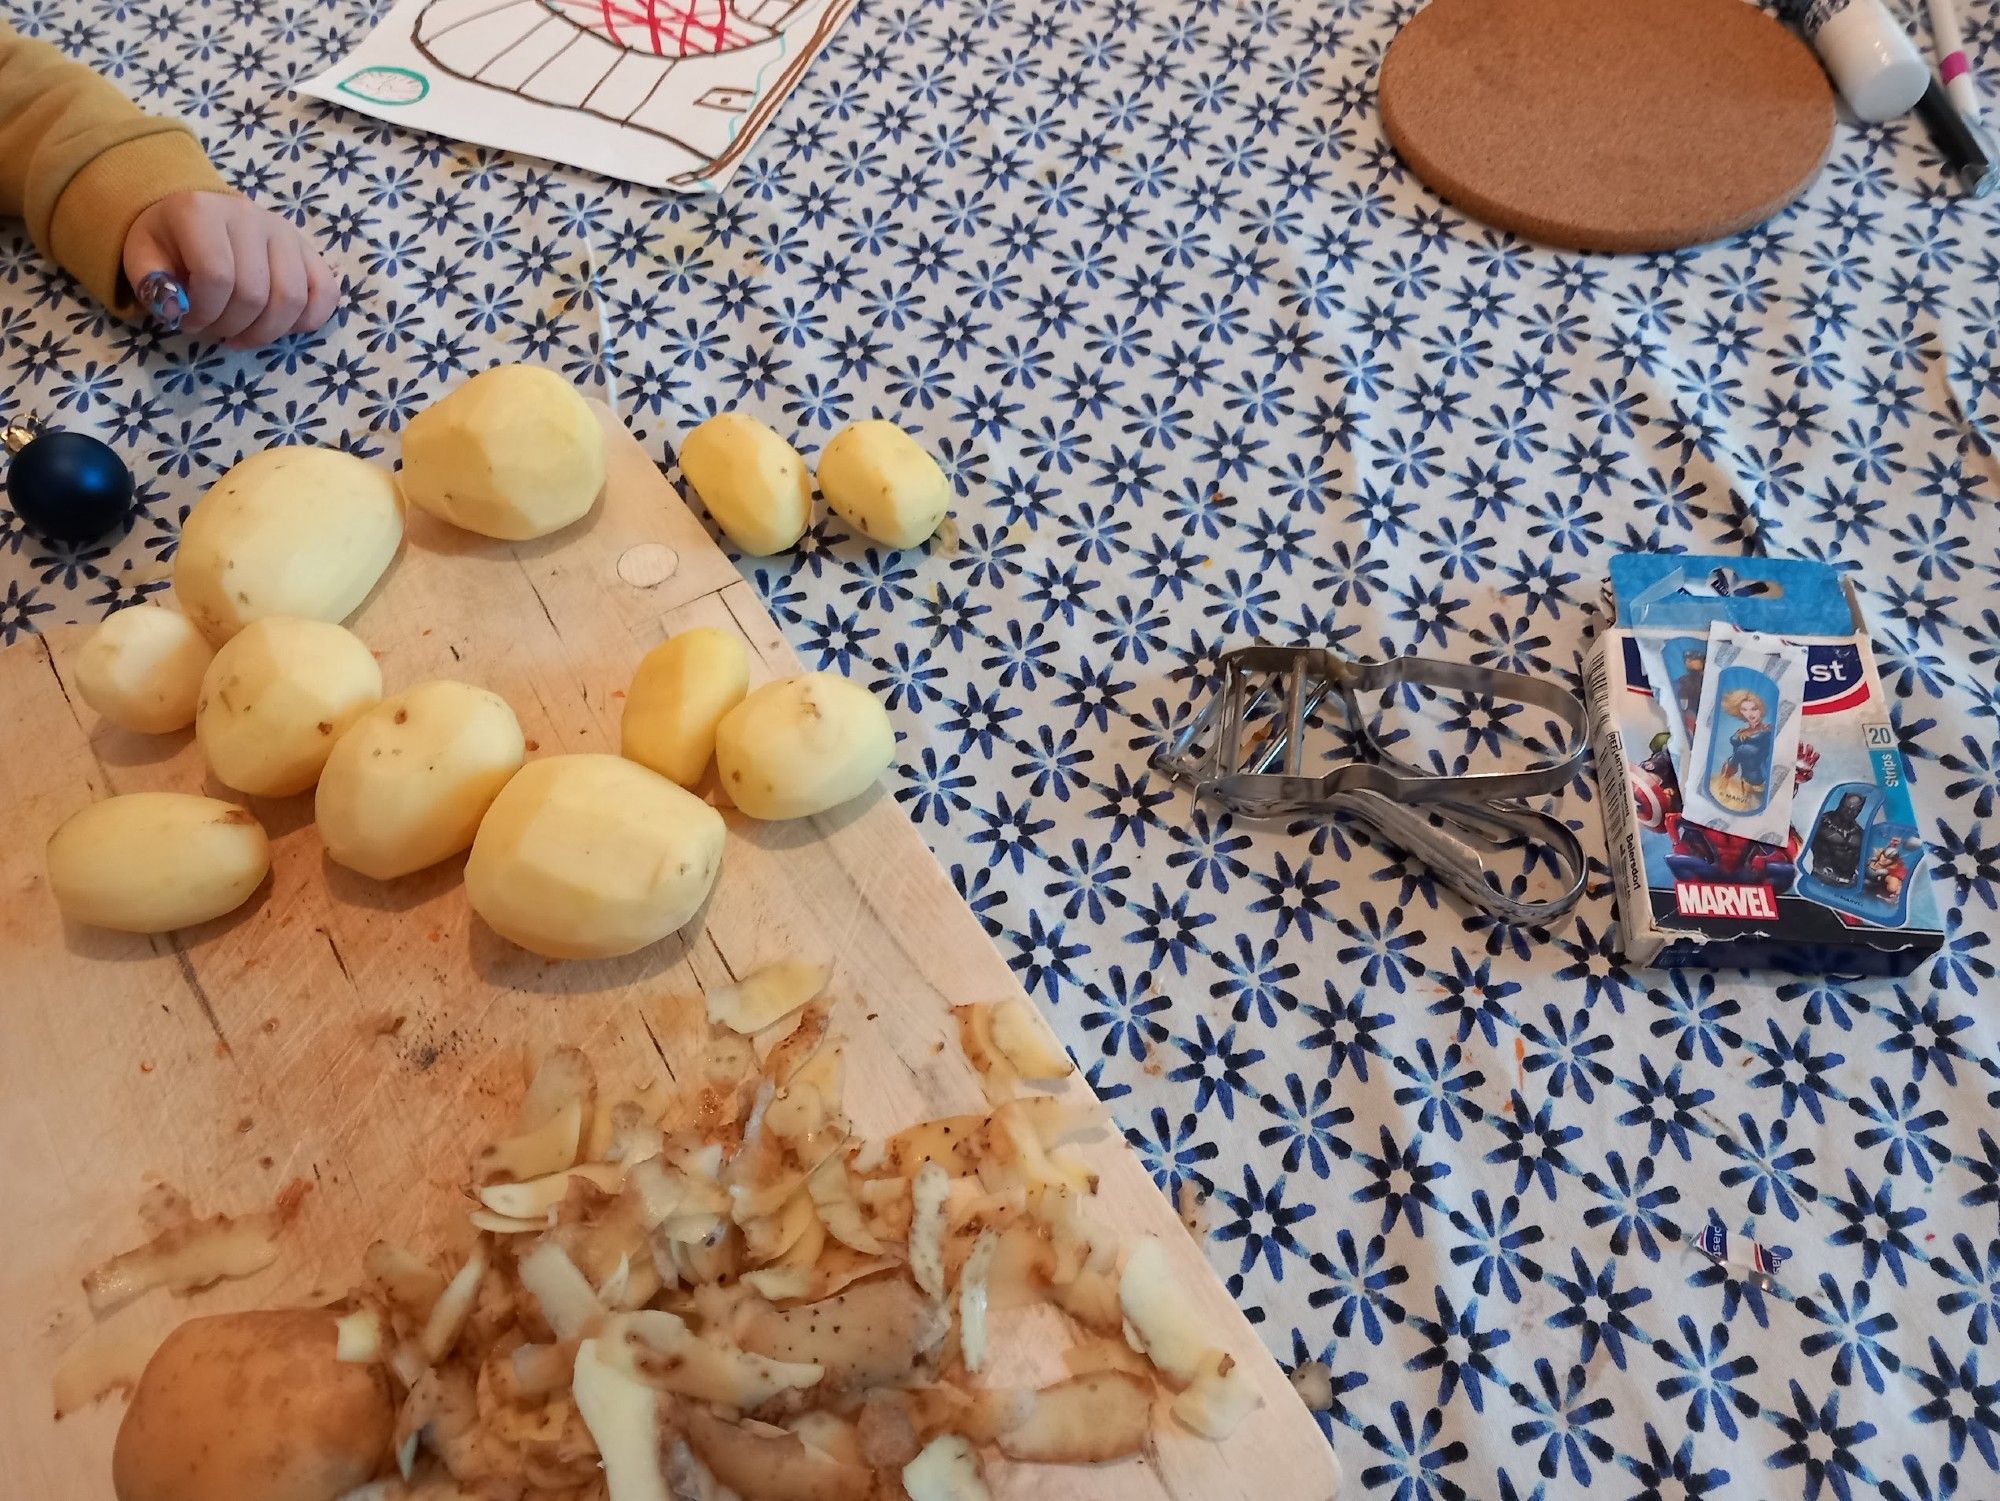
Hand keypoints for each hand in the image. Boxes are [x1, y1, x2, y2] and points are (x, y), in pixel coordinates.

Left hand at [123, 192, 339, 347]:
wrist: (197, 212)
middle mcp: (250, 216)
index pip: (217, 277)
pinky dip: (309, 320)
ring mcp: (286, 232)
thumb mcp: (141, 256)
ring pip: (292, 299)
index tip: (187, 321)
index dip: (203, 312)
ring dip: (267, 332)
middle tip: (214, 330)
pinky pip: (325, 292)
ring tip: (243, 334)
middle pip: (256, 293)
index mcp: (202, 212)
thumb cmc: (169, 240)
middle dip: (232, 326)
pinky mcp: (309, 249)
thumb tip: (179, 309)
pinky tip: (282, 327)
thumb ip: (153, 284)